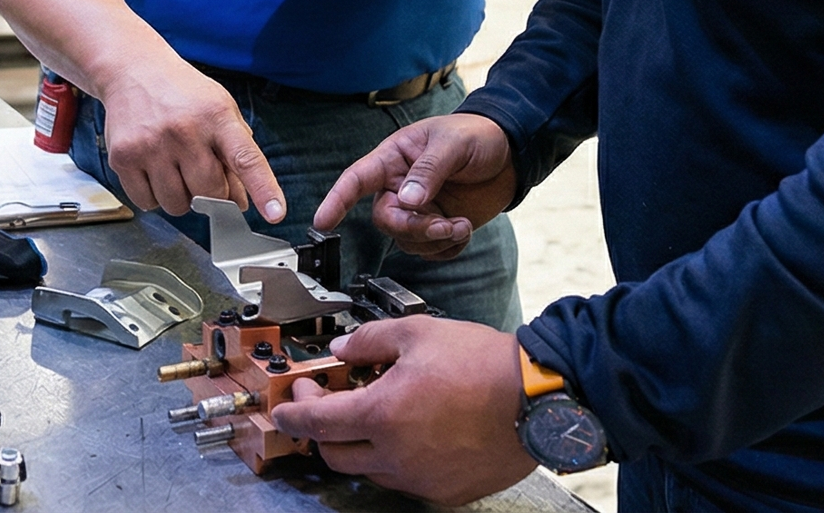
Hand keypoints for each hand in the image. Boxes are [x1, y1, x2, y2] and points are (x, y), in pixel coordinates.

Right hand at [97, 55, 285, 222]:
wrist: (133, 69)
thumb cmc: (183, 93)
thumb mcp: (220, 110)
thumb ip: (236, 154)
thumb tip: (241, 202)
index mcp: (217, 116)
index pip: (246, 158)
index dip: (264, 189)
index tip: (275, 213)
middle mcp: (184, 130)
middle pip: (210, 193)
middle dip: (211, 194)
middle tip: (200, 172)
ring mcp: (151, 144)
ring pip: (176, 205)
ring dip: (180, 197)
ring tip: (174, 166)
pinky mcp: (123, 157)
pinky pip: (146, 202)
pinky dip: (153, 196)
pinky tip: (153, 169)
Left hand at [269, 317, 537, 504]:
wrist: (537, 396)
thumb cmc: (483, 364)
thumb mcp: (417, 332)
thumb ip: (370, 340)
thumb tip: (344, 350)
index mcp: (382, 414)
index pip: (316, 422)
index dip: (294, 412)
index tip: (286, 404)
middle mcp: (395, 455)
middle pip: (335, 453)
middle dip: (321, 428)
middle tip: (327, 401)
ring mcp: (420, 479)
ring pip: (369, 470)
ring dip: (359, 444)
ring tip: (376, 412)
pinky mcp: (444, 491)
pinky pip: (404, 479)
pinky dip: (395, 458)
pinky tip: (409, 432)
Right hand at [312, 113, 514, 259]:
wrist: (510, 153)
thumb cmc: (476, 135)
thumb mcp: (452, 144)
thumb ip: (428, 171)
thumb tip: (407, 200)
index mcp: (394, 158)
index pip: (357, 179)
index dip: (337, 200)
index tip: (322, 220)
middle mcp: (399, 186)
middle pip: (386, 220)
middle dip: (414, 228)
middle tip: (444, 225)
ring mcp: (419, 209)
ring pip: (408, 240)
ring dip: (435, 240)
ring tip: (461, 224)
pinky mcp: (437, 225)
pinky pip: (430, 251)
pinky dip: (447, 248)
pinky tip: (462, 231)